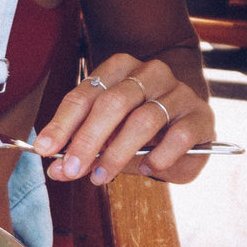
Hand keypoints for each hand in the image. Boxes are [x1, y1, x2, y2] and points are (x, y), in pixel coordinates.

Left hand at [32, 55, 214, 185]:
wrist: (189, 125)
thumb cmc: (141, 129)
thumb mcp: (109, 136)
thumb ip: (84, 150)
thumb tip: (56, 170)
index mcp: (120, 69)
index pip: (86, 94)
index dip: (62, 123)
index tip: (45, 150)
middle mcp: (150, 73)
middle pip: (113, 103)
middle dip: (88, 140)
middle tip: (71, 170)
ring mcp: (178, 92)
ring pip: (144, 120)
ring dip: (117, 154)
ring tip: (101, 177)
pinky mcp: (201, 115)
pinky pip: (179, 136)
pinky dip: (159, 157)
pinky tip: (148, 169)